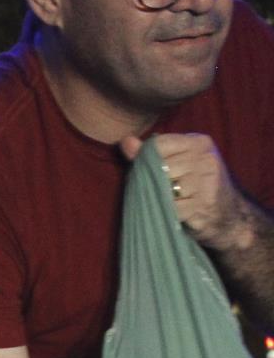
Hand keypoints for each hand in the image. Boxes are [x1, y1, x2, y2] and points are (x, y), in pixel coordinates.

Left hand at [123, 133, 256, 251]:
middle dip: (152, 180)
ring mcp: (207, 182)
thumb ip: (151, 153)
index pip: (159, 144)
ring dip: (159, 197)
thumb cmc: (196, 185)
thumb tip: (126, 142)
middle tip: (159, 189)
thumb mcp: (179, 162)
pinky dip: (167, 211)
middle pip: (160, 167)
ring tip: (168, 200)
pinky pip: (171, 207)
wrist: (231, 215)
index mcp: (199, 143)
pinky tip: (174, 212)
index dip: (147, 159)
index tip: (149, 170)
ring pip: (164, 187)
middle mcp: (206, 159)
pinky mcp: (203, 204)